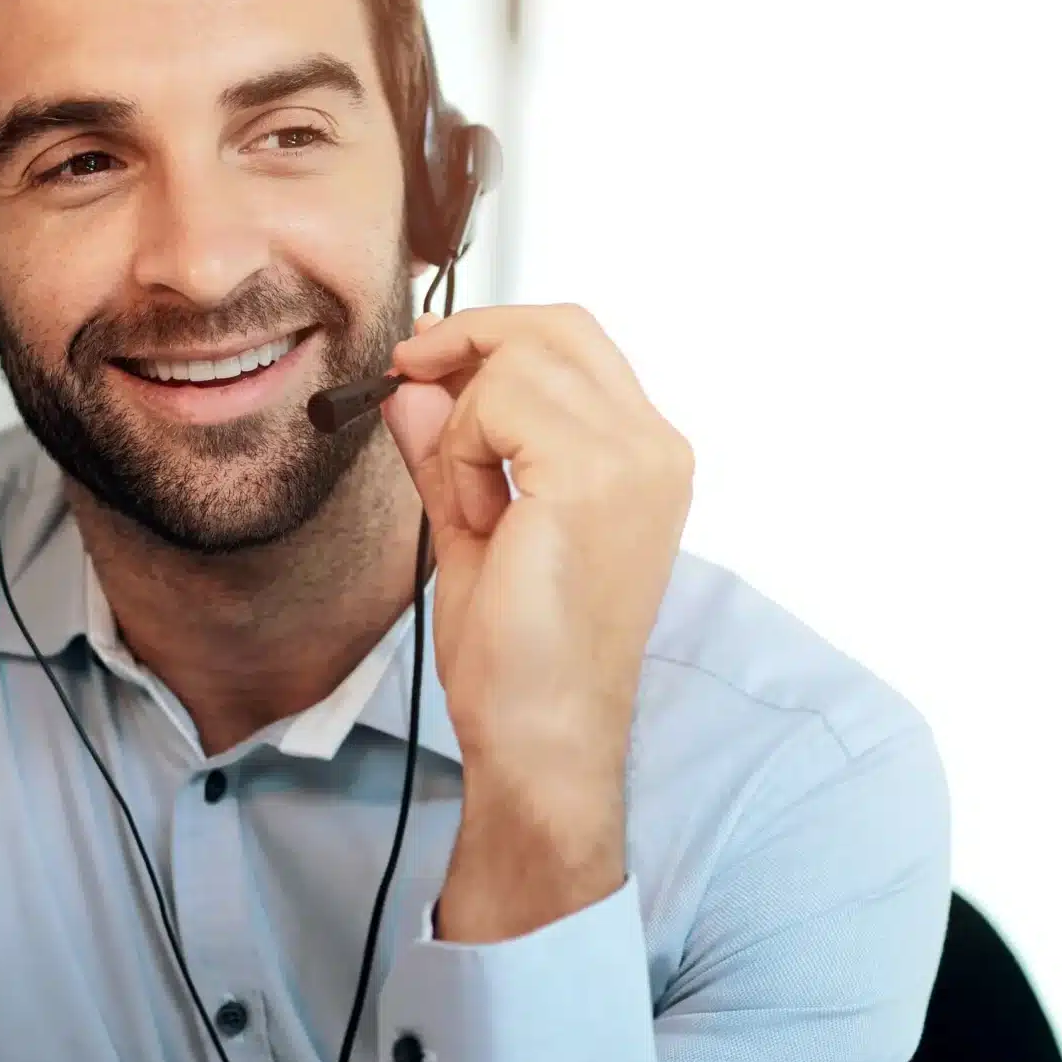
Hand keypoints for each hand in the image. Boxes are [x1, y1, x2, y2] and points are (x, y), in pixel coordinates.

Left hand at [382, 303, 693, 942]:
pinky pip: (499, 402)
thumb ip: (449, 451)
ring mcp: (633, 458)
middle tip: (407, 374)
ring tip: (467, 501)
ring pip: (521, 359)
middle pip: (557, 326)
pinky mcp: (591, 477)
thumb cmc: (522, 660)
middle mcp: (654, 448)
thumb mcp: (474, 527)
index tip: (424, 361)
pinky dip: (464, 447)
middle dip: (469, 338)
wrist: (543, 736)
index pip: (575, 342)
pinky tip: (474, 513)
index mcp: (645, 458)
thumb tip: (413, 386)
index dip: (493, 334)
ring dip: (465, 418)